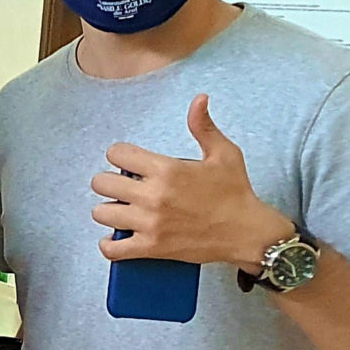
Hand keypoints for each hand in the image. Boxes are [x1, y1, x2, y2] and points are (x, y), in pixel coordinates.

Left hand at [92, 94, 293, 266]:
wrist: (248, 232)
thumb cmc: (236, 193)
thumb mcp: (224, 153)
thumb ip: (203, 126)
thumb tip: (199, 99)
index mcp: (167, 169)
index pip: (117, 153)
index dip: (120, 155)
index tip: (128, 162)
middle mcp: (153, 195)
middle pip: (101, 183)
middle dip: (109, 182)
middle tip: (123, 186)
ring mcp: (150, 223)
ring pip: (101, 213)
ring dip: (109, 210)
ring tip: (123, 210)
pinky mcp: (151, 248)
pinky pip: (112, 249)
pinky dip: (109, 245)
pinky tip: (117, 238)